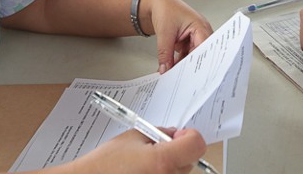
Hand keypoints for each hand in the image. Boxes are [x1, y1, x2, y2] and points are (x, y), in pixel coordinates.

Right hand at [74, 127, 205, 173]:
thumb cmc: (105, 164)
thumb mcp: (132, 137)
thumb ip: (158, 133)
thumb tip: (173, 134)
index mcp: (162, 160)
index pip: (197, 145)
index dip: (190, 136)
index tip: (179, 135)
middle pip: (190, 161)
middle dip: (178, 151)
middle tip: (157, 148)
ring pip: (179, 173)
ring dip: (170, 166)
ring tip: (145, 164)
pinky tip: (143, 172)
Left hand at [140, 0, 212, 72]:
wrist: (156, 3)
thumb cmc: (165, 8)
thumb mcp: (164, 33)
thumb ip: (165, 53)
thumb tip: (165, 69)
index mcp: (200, 26)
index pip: (204, 48)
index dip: (200, 62)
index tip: (193, 75)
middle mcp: (201, 32)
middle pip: (200, 54)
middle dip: (191, 66)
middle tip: (183, 79)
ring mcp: (195, 37)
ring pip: (193, 56)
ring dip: (184, 65)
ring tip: (174, 75)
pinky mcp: (188, 41)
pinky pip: (187, 55)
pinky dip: (179, 61)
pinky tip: (172, 68)